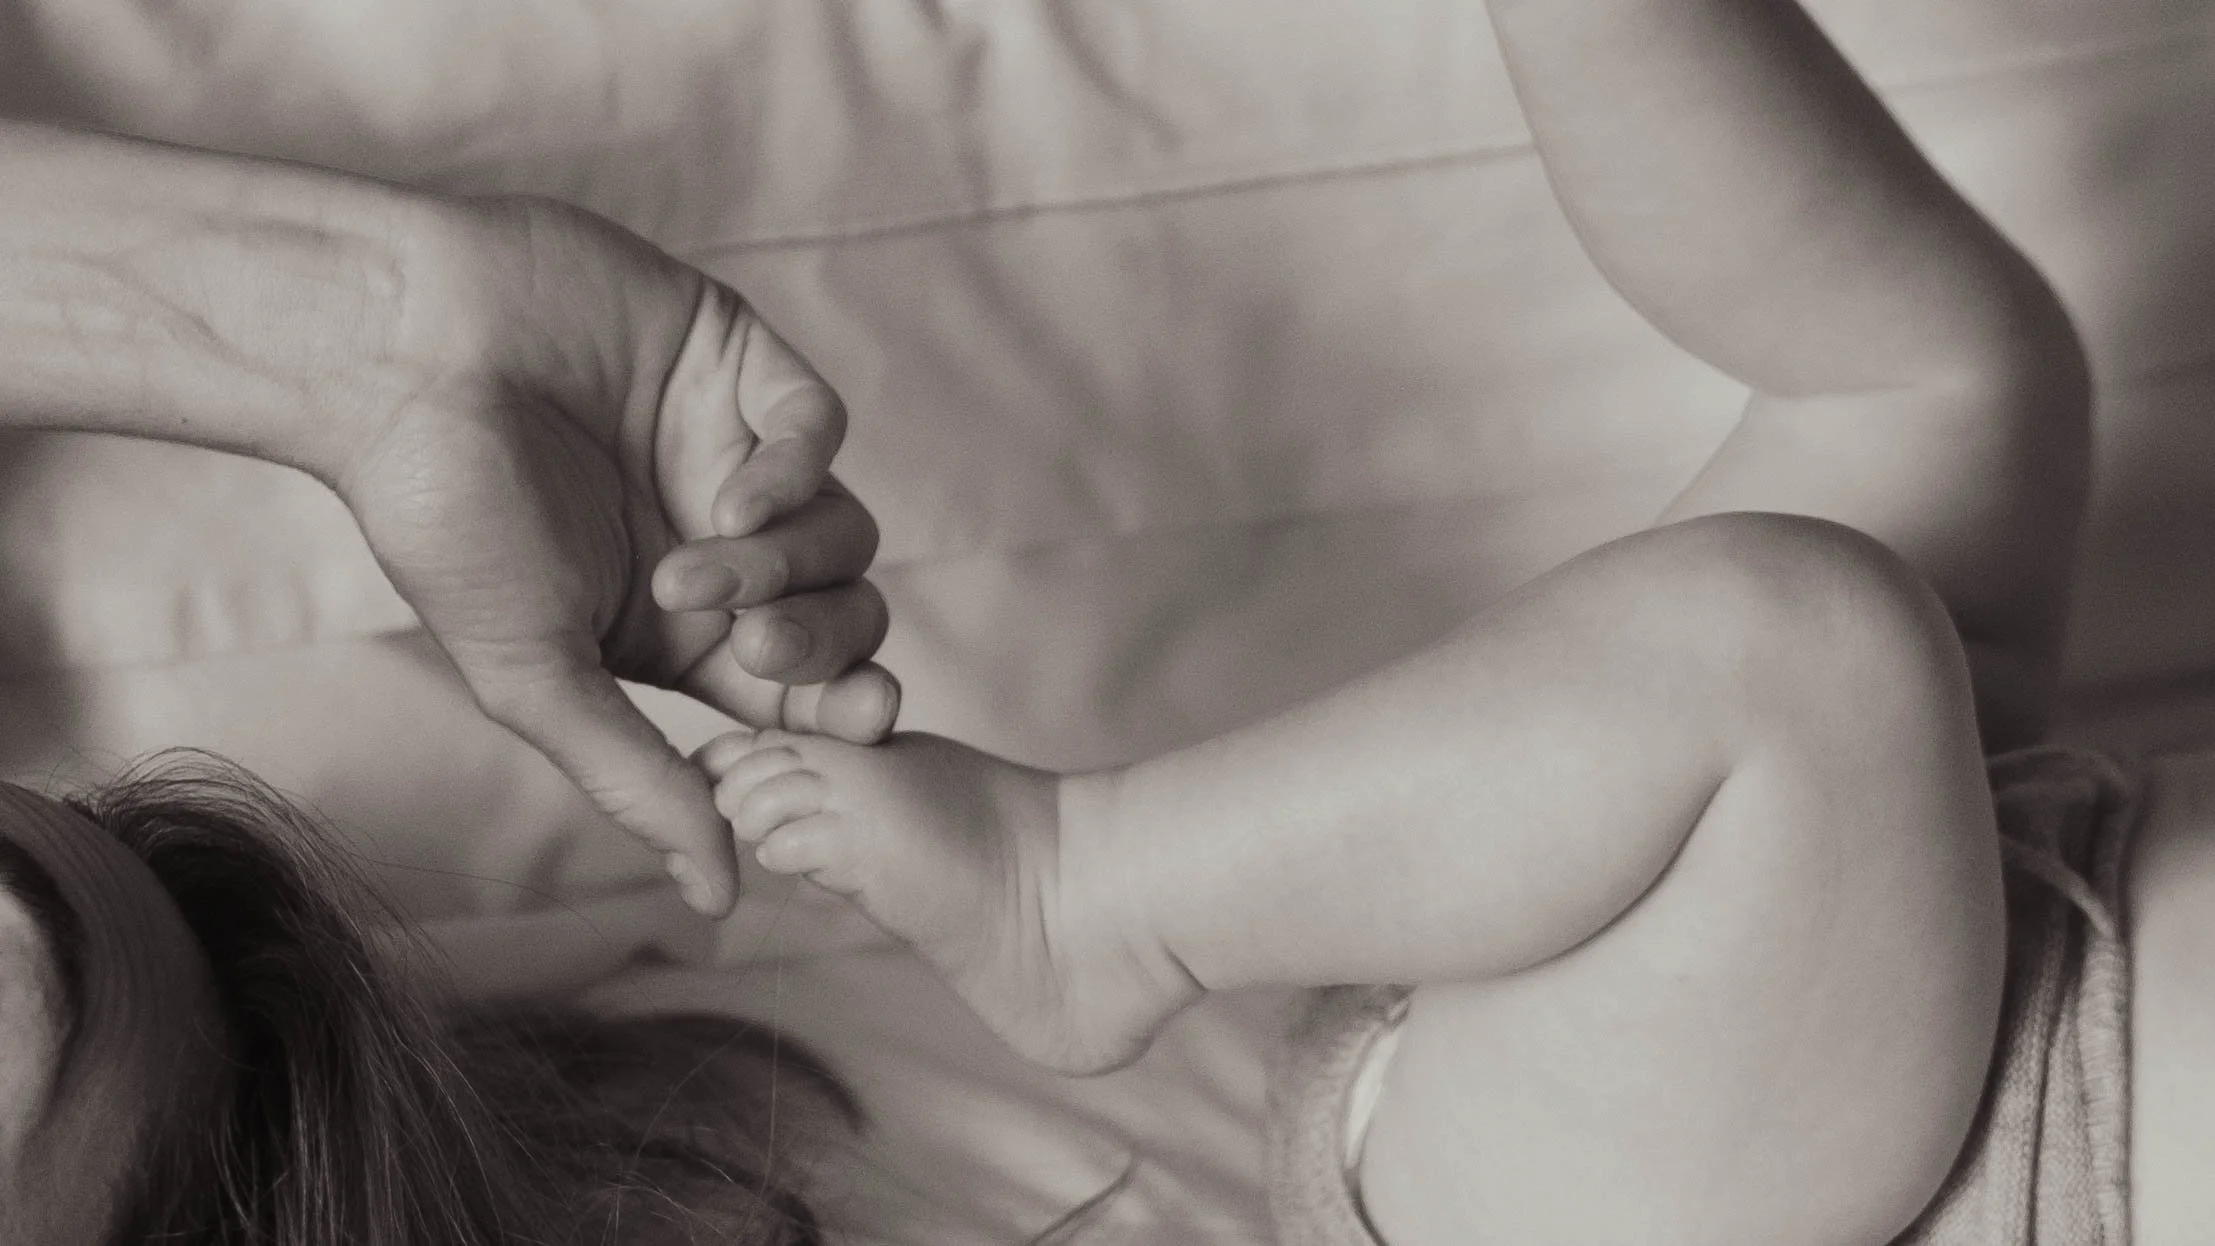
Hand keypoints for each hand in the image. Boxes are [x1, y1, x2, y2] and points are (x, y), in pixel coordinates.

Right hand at [332, 197, 895, 913]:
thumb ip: (635, 779)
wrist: (392, 355)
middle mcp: (721, 547)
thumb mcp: (534, 674)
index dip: (844, 713)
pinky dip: (800, 473)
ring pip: (845, 531)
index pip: (801, 694)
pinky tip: (735, 491)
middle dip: (820, 646)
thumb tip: (721, 899)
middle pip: (843, 618)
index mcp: (677, 632)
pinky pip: (823, 430)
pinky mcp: (741, 365)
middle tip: (750, 643)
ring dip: (791, 564)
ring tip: (698, 565)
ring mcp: (735, 452)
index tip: (861, 724)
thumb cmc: (441, 518)